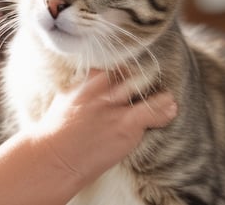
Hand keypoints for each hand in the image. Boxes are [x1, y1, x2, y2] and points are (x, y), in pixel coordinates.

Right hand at [31, 71, 176, 187]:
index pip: (110, 67)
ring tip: (168, 97)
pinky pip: (150, 111)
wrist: (53, 158)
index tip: (130, 74)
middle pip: (128, 73)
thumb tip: (92, 82)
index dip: (123, 70)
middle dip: (140, 76)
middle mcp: (100, 90)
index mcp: (85, 83)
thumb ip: (82, 88)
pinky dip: (163, 110)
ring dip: (156, 93)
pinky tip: (171, 108)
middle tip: (151, 80)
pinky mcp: (124, 124)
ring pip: (142, 89)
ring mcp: (113, 106)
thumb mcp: (65, 100)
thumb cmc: (55, 133)